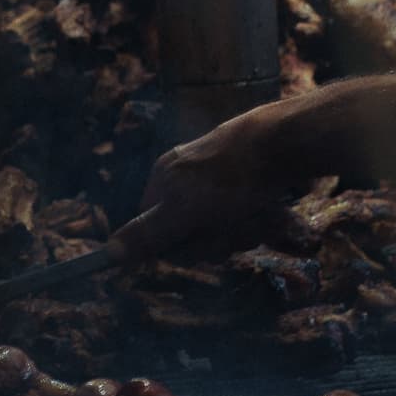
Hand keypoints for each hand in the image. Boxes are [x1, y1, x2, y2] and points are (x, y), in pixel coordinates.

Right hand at [123, 101, 306, 262]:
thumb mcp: (183, 211)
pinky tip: (272, 210)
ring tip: (258, 217)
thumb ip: (147, 234)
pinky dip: (260, 218)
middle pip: (193, 231)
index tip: (197, 245)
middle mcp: (190, 174)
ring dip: (242, 232)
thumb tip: (107, 254)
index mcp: (165, 177)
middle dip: (216, 240)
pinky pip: (249, 213)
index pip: (155, 230)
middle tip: (233, 228)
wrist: (288, 141)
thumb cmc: (232, 178)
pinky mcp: (253, 177)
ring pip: (225, 226)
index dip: (177, 246)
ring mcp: (223, 174)